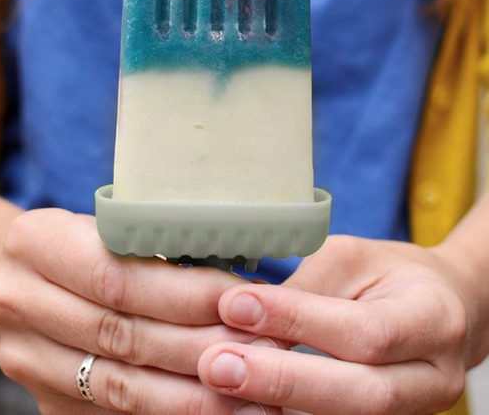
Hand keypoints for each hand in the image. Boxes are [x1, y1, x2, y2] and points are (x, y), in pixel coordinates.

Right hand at [0, 208, 269, 413]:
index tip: (243, 301)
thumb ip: (155, 249)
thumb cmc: (88, 241)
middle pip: (122, 335)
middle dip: (200, 346)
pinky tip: (218, 409)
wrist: (28, 278)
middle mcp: (16, 302)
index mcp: (33, 243)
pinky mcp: (45, 402)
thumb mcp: (107, 224)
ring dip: (195, 393)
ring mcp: (25, 360)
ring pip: (122, 387)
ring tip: (254, 386)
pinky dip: (172, 412)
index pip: (118, 278)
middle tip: (264, 349)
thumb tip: (241, 281)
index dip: (185, 294)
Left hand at [198, 235, 480, 414]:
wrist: (442, 310)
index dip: (299, 320)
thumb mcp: (352, 259)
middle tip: (217, 364)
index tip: (235, 304)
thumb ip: (306, 290)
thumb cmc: (390, 275)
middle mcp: (432, 378)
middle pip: (359, 394)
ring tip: (222, 383)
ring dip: (277, 406)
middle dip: (282, 380)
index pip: (366, 330)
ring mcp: (414, 413)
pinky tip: (244, 404)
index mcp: (432, 319)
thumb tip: (242, 312)